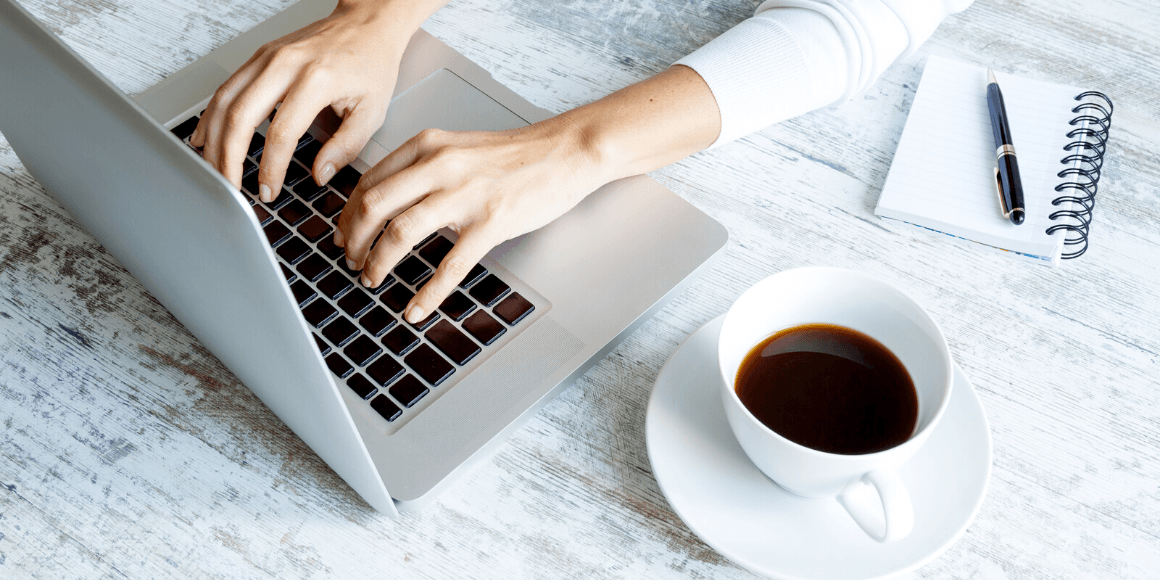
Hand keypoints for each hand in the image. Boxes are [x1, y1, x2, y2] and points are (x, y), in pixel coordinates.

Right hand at [190, 0, 441, 201]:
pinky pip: (226, 88)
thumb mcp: (372, 111)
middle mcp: (285, 64)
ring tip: (214, 170)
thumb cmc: (371, 63)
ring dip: (213, 140)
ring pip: (224, 101)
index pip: (282, 133)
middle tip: (231, 188)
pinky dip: (212, 115)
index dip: (270, 168)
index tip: (269, 191)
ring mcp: (267, 57)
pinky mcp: (260, 56)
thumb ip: (346, 147)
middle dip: (229, 159)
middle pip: (240, 116)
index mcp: (316, 79)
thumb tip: (320, 175)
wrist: (367, 23)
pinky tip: (206, 137)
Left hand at [335, 118, 606, 322]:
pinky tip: (417, 309)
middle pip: (374, 205)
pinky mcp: (491, 222)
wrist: (565, 152)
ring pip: (401, 232)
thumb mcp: (458, 148)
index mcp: (427, 146)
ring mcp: (465, 195)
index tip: (342, 235)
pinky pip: (450, 265)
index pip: (370, 180)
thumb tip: (390, 202)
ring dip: (379, 262)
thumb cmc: (516, 155)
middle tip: (351, 262)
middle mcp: (440, 166)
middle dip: (354, 240)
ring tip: (373, 279)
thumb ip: (424, 168)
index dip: (347, 214)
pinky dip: (428, 293)